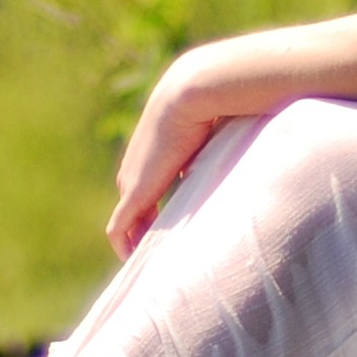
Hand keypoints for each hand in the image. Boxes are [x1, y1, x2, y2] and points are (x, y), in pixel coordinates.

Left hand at [108, 60, 223, 257]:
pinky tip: (134, 261)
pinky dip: (124, 246)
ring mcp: (130, 182)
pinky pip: (119, 228)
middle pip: (132, 211)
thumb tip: (237, 163)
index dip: (154, 215)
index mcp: (149, 157)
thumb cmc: (208, 108)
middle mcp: (133, 171)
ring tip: (150, 262)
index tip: (169, 234)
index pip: (146, 193)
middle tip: (159, 257)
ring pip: (126, 222)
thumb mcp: (210, 137)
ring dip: (136, 241)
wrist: (189, 95)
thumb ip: (213, 157)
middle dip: (143, 233)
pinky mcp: (133, 193)